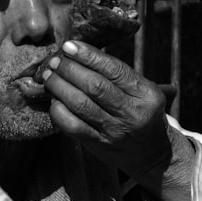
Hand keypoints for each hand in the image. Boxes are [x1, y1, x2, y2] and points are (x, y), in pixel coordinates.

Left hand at [42, 41, 172, 180]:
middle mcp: (132, 113)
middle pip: (95, 86)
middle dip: (69, 69)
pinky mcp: (99, 146)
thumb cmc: (142, 114)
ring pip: (81, 104)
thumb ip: (117, 75)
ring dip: (59, 87)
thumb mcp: (142, 92)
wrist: (153, 154)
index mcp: (146, 94)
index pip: (114, 69)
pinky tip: (53, 100)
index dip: (88, 55)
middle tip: (54, 61)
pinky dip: (58, 111)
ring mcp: (115, 131)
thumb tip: (79, 52)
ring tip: (49, 76)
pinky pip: (73, 127)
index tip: (69, 45)